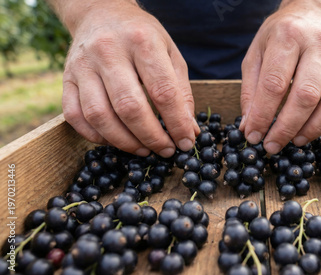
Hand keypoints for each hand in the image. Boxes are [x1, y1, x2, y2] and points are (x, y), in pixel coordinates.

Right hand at [59, 0, 198, 156]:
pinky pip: (74, 116)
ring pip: (99, 115)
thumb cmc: (142, 36)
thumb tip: (189, 131)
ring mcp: (83, 65)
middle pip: (129, 107)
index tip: (186, 142)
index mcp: (142, 41)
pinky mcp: (66, 78)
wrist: (101, 12)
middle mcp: (108, 51)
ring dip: (124, 142)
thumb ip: (181, 92)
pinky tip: (114, 140)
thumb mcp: (170, 53)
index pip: (162, 91)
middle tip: (165, 150)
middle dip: (151, 137)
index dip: (176, 123)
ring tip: (143, 150)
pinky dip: (94, 136)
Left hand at [240, 1, 320, 153]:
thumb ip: (251, 90)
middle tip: (273, 146)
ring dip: (316, 127)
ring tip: (297, 140)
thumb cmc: (280, 37)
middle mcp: (319, 44)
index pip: (275, 83)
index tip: (253, 136)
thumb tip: (249, 127)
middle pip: (307, 94)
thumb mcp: (255, 55)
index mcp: (288, 37)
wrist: (312, 14)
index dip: (263, 115)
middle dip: (287, 127)